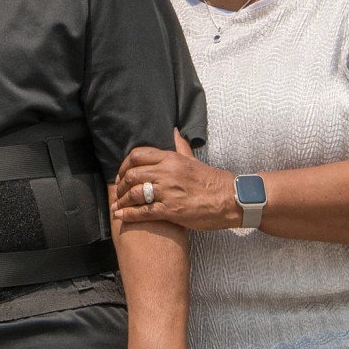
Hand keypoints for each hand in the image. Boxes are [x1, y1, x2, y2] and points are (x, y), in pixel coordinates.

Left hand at [113, 131, 236, 230]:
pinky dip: (129, 214)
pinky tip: (121, 216)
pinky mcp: (172, 210)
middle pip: (132, 174)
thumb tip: (174, 131)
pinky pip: (144, 212)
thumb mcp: (194, 160)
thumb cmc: (213, 181)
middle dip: (121, 185)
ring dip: (122, 200)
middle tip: (118, 192)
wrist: (231, 199)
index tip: (122, 174)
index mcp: (171, 159)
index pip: (138, 155)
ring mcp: (168, 192)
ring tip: (117, 206)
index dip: (124, 165)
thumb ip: (181, 147)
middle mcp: (167, 173)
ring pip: (135, 193)